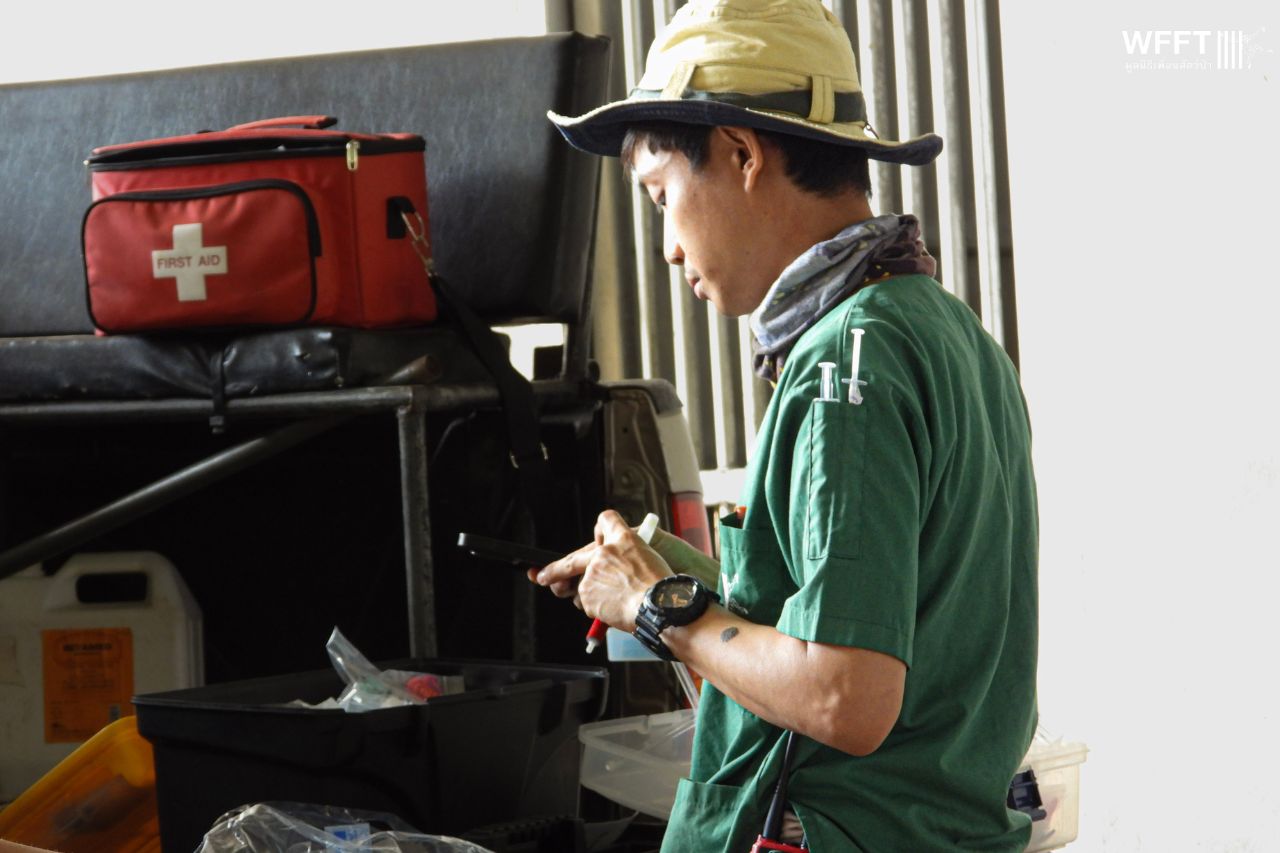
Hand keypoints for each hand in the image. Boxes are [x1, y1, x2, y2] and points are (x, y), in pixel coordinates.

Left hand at [529, 509, 672, 631]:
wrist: (660, 605)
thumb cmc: (661, 586)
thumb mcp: (651, 558)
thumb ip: (628, 557)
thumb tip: (616, 570)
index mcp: (624, 538)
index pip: (606, 521)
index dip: (601, 530)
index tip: (598, 538)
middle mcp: (604, 551)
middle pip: (572, 558)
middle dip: (553, 570)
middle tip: (541, 576)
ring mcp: (592, 572)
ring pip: (580, 587)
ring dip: (587, 596)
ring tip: (612, 602)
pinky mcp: (587, 593)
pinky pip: (586, 603)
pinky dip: (596, 608)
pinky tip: (615, 609)